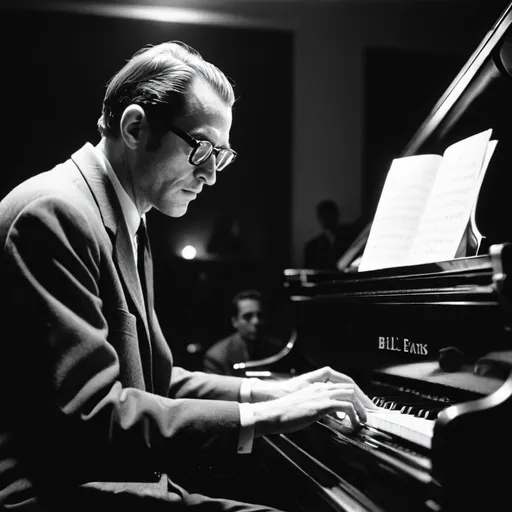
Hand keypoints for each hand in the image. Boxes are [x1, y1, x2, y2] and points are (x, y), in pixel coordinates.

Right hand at [251, 366, 377, 411]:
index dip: (356, 394)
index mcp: (316, 385)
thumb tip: (333, 415)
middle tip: (370, 412)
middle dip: (363, 400)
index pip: (342, 385)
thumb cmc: (286, 412)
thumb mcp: (306, 406)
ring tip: (364, 419)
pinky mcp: (321, 404)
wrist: (274, 413)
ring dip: (361, 408)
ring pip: (350, 395)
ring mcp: (322, 394)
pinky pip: (345, 406)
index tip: (363, 405)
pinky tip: (354, 424)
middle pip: (350, 387)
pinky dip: (354, 415)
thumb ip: (319, 407)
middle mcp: (321, 387)